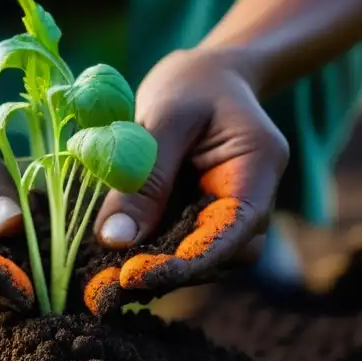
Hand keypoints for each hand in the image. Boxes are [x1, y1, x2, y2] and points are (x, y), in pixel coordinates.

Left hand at [82, 48, 288, 314]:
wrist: (205, 76)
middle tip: (105, 284)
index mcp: (258, 166)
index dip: (189, 261)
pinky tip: (111, 263)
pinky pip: (182, 247)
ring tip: (102, 277)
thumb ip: (144, 176)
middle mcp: (253, 200)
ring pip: (201, 260)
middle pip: (220, 256)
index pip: (234, 231)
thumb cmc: (190, 85)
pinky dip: (150, 256)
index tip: (137, 275)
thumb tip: (115, 239)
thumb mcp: (163, 117)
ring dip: (156, 270)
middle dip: (166, 273)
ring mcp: (230, 215)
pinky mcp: (204, 221)